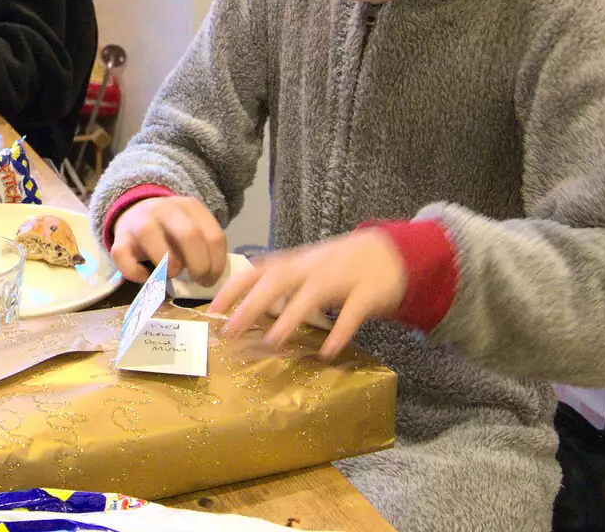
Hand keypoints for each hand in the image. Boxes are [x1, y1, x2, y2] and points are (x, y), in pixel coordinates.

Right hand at [108, 195, 226, 283]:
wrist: (134, 212)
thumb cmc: (170, 230)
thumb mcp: (192, 228)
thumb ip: (203, 245)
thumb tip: (211, 276)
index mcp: (189, 206)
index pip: (213, 236)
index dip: (216, 263)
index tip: (211, 279)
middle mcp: (164, 209)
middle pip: (188, 234)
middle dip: (198, 265)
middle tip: (197, 280)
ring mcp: (139, 222)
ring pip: (154, 241)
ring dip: (169, 266)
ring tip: (172, 274)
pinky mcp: (119, 239)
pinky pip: (124, 258)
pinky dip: (137, 274)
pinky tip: (147, 277)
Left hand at [208, 229, 405, 358]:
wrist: (392, 251)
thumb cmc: (342, 263)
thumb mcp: (308, 265)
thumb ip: (280, 277)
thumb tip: (245, 295)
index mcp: (298, 262)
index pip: (259, 270)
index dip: (234, 288)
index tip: (213, 310)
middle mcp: (315, 267)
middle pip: (279, 281)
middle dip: (253, 304)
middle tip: (231, 330)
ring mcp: (342, 278)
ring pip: (312, 294)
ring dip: (291, 317)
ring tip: (272, 342)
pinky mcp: (369, 292)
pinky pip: (352, 313)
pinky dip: (339, 331)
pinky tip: (327, 352)